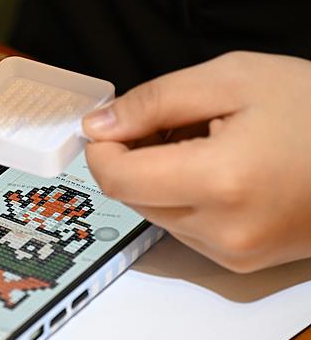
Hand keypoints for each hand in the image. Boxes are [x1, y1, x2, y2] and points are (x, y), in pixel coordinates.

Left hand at [82, 51, 310, 272]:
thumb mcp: (230, 78)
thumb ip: (153, 102)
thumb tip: (97, 126)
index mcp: (221, 181)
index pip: (118, 179)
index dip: (102, 148)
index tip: (111, 123)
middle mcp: (224, 230)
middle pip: (133, 197)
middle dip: (133, 158)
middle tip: (172, 122)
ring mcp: (235, 252)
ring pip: (156, 213)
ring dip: (159, 177)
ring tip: (204, 142)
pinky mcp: (243, 260)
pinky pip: (184, 228)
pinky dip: (183, 197)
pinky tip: (217, 168)